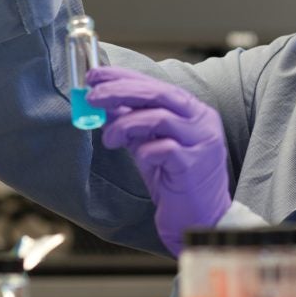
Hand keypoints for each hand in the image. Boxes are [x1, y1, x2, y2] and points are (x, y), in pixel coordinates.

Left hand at [85, 66, 231, 255]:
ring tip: (109, 139)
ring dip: (125, 125)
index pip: (156, 84)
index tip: (95, 75)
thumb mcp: (151, 146)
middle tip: (93, 97)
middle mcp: (202, 121)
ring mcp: (202, 142)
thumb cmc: (175, 183)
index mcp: (193, 111)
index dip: (123, 77)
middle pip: (158, 94)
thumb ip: (134, 124)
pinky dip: (144, 151)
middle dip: (120, 92)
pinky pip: (163, 149)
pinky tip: (140, 159)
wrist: (200, 222)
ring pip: (159, 117)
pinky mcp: (195, 165)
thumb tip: (103, 104)